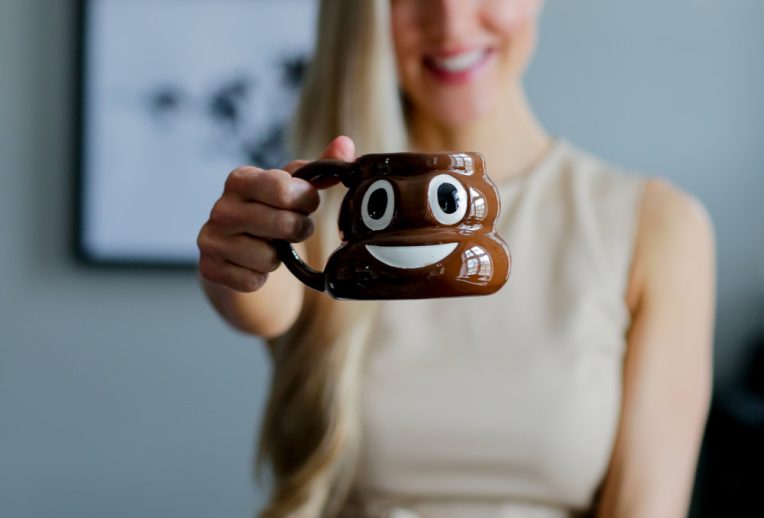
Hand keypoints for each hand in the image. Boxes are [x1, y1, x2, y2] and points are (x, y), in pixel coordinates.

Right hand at [197, 136, 355, 291]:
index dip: (306, 201)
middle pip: (283, 225)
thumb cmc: (269, 212)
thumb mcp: (292, 187)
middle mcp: (221, 208)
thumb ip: (321, 168)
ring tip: (269, 246)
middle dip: (298, 230)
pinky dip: (259, 277)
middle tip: (292, 228)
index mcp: (241, 180)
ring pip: (269, 258)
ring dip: (277, 257)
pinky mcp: (210, 269)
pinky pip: (253, 280)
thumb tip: (346, 145)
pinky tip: (252, 264)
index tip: (306, 204)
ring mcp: (211, 239)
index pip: (284, 189)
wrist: (233, 251)